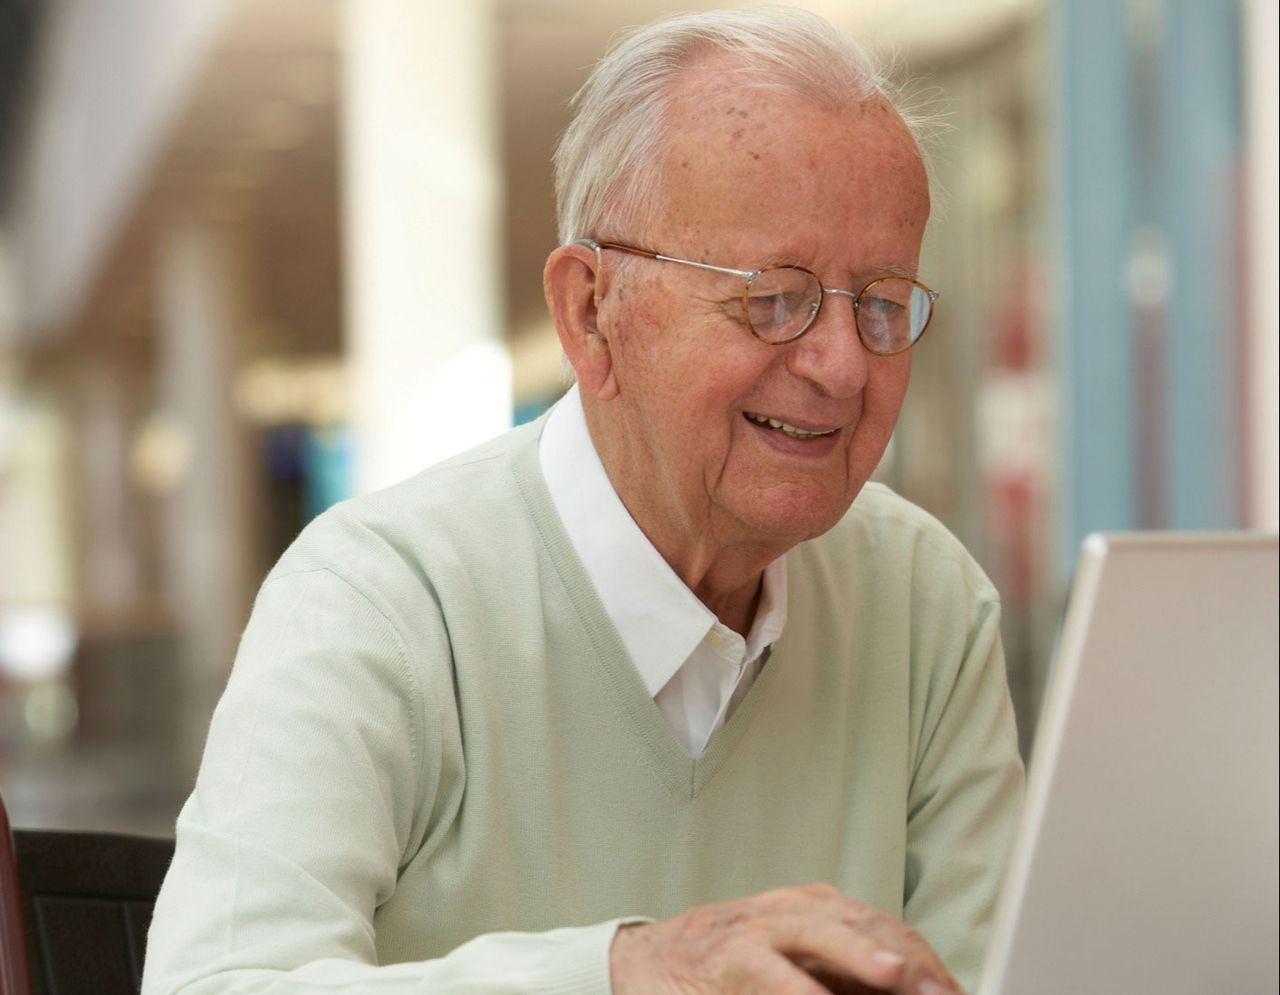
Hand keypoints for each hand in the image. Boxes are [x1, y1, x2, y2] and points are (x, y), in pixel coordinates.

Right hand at [608, 883, 961, 994]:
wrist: (645, 963)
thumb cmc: (726, 969)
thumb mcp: (791, 966)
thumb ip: (840, 976)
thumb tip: (904, 991)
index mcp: (815, 909)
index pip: (886, 926)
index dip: (926, 961)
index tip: (953, 991)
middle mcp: (792, 910)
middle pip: (865, 923)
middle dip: (911, 962)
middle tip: (945, 993)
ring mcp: (758, 929)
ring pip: (820, 934)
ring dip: (864, 957)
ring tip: (897, 976)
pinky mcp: (728, 958)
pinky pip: (771, 975)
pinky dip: (800, 994)